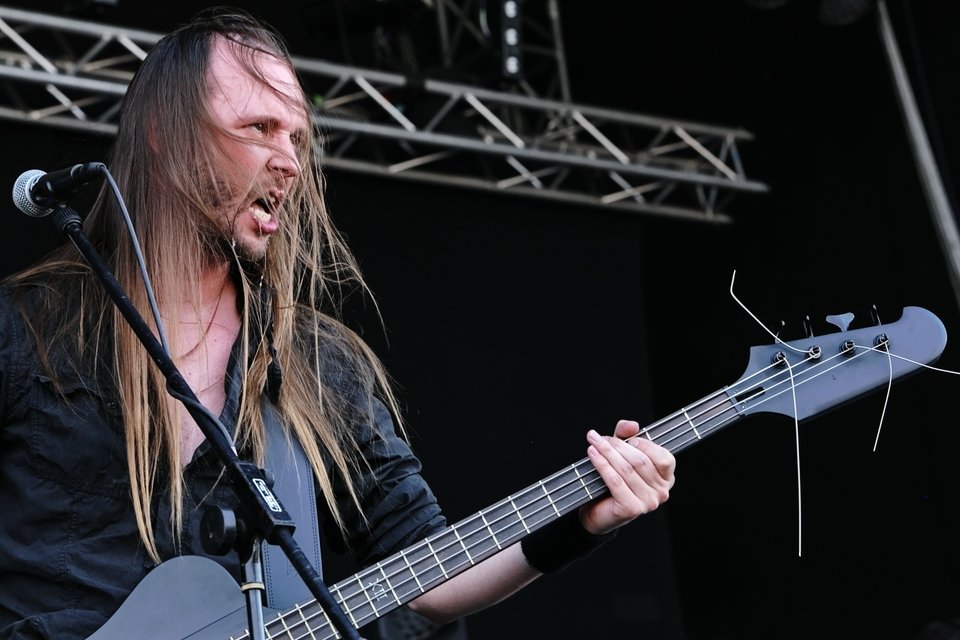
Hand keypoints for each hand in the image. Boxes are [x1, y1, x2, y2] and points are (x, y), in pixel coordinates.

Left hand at [579, 419, 675, 534]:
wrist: (598, 511)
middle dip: (618, 445)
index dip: (643, 444)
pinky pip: (615, 481)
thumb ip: (627, 435)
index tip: (622, 437)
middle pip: (640, 461)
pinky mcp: (632, 508)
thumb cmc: (614, 480)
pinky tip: (592, 454)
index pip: (664, 457)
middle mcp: (662, 492)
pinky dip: (602, 464)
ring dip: (607, 452)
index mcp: (667, 478)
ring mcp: (648, 502)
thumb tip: (632, 425)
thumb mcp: (622, 453)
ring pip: (626, 469)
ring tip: (593, 442)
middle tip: (599, 438)